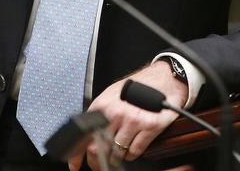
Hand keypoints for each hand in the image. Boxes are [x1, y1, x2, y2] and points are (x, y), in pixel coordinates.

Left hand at [69, 60, 185, 170]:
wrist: (165, 78)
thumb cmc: (138, 86)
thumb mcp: (113, 94)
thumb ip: (100, 112)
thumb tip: (87, 133)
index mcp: (102, 104)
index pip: (84, 135)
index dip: (77, 154)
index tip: (74, 165)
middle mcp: (116, 112)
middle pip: (98, 148)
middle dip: (96, 161)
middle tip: (99, 165)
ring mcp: (133, 120)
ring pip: (117, 153)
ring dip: (116, 158)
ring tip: (118, 154)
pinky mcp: (150, 127)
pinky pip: (134, 151)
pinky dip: (131, 155)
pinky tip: (131, 149)